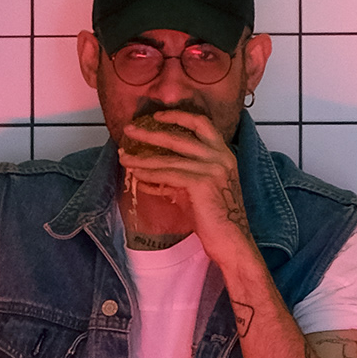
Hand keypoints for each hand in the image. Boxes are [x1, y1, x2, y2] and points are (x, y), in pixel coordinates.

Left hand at [115, 111, 256, 265]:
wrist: (232, 241)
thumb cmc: (216, 217)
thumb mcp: (197, 188)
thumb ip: (178, 175)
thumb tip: (150, 172)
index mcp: (223, 153)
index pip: (201, 123)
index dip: (178, 116)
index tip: (157, 116)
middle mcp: (220, 156)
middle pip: (178, 136)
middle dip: (150, 133)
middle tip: (129, 130)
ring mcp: (212, 168)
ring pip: (168, 158)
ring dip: (142, 158)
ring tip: (124, 157)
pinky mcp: (201, 183)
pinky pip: (167, 175)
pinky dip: (149, 174)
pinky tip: (137, 175)